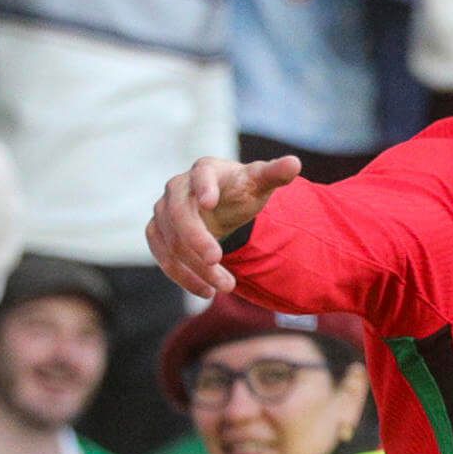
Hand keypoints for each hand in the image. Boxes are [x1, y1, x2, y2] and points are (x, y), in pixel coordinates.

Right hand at [145, 155, 301, 296]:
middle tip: (216, 261)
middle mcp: (178, 187)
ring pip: (171, 240)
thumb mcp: (261, 181)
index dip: (204, 187)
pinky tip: (206, 290)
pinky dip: (182, 275)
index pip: (201, 175)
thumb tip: (295, 163)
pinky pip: (162, 255)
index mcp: (206, 169)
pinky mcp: (158, 231)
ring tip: (226, 286)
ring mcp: (164, 210)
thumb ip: (276, 173)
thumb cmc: (243, 188)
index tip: (210, 203)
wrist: (223, 201)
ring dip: (195, 266)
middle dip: (197, 239)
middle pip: (180, 213)